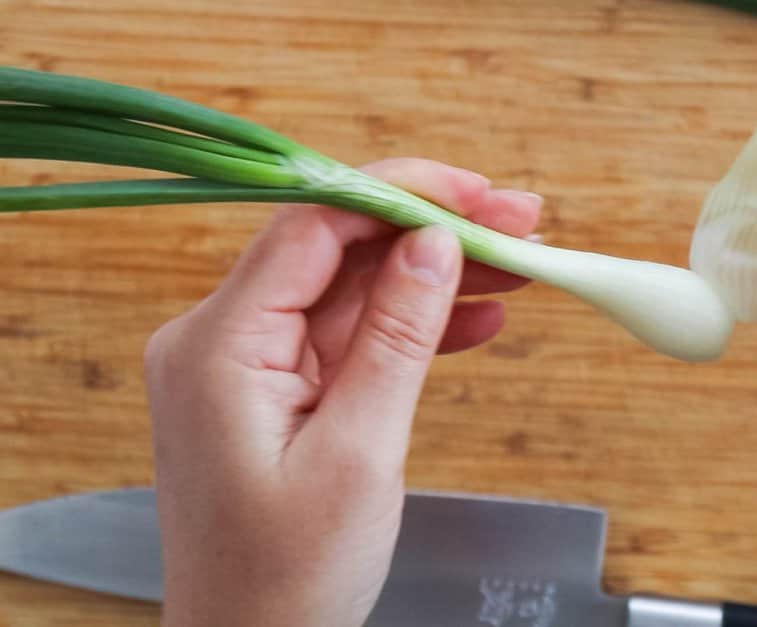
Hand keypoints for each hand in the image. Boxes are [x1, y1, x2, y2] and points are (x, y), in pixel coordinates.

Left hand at [143, 158, 541, 626]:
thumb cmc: (287, 578)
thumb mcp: (360, 454)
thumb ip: (398, 338)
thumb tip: (436, 244)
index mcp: (219, 345)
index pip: (314, 225)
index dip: (401, 196)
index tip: (478, 195)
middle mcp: (221, 339)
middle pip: (339, 248)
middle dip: (433, 229)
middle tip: (519, 220)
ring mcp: (248, 363)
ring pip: (353, 288)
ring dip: (434, 274)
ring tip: (518, 264)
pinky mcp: (275, 388)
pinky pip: (351, 334)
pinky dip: (413, 324)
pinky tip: (476, 318)